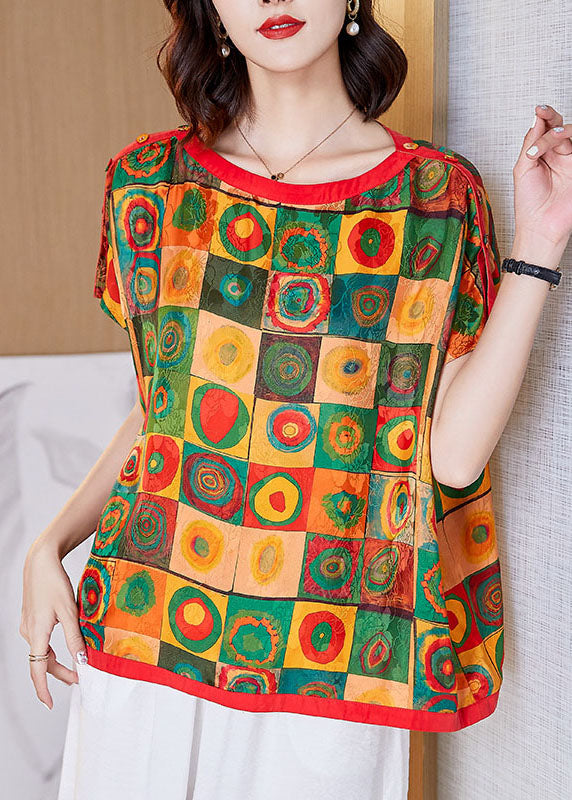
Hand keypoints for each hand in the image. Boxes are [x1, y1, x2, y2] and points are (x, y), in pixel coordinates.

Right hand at [20, 541, 86, 708]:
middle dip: (60, 674)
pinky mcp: (31, 619)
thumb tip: (82, 660)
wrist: (40, 561)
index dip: (42, 689)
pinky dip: (52, 649)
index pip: (38, 669)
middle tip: (79, 680)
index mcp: (37, 633)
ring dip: (56, 662)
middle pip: (42, 663)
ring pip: (41, 652)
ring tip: (76, 666)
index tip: (49, 704)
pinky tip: (65, 647)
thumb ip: (75, 637)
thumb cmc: (54, 582)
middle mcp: (29, 632)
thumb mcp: (69, 611)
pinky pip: (40, 642)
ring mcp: (28, 626)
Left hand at [513, 104, 571, 249]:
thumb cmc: (529, 203)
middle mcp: (556, 156)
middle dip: (552, 119)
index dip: (544, 117)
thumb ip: (529, 144)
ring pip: (570, 135)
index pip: (544, 129)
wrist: (540, 226)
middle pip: (559, 127)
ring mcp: (570, 162)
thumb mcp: (522, 169)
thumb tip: (536, 120)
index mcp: (540, 155)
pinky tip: (564, 145)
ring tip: (547, 142)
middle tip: (544, 115)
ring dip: (558, 133)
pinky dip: (571, 142)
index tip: (539, 110)